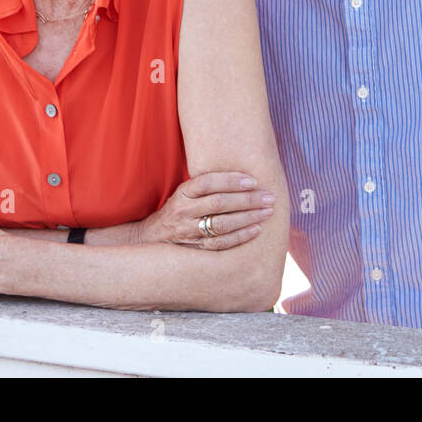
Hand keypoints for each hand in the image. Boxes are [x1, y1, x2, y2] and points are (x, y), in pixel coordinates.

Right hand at [138, 172, 275, 248]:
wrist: (152, 239)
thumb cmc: (179, 210)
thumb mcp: (185, 193)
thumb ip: (207, 185)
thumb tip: (243, 173)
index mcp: (183, 192)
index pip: (207, 182)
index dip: (231, 180)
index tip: (253, 180)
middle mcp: (183, 210)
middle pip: (218, 203)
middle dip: (247, 200)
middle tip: (269, 197)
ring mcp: (187, 231)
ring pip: (221, 224)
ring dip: (247, 218)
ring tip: (267, 213)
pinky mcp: (194, 248)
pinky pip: (220, 244)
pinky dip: (240, 237)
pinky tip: (256, 230)